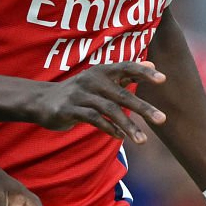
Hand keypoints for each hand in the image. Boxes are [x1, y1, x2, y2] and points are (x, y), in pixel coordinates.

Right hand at [30, 61, 167, 142]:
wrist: (42, 100)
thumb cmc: (79, 91)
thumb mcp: (100, 80)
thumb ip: (126, 74)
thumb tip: (153, 64)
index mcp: (101, 71)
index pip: (126, 67)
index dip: (144, 72)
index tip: (164, 79)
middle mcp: (91, 79)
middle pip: (121, 94)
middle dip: (143, 107)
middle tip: (162, 120)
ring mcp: (79, 94)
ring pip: (109, 110)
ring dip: (128, 125)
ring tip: (143, 140)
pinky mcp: (68, 109)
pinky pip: (93, 119)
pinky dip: (108, 128)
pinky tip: (120, 136)